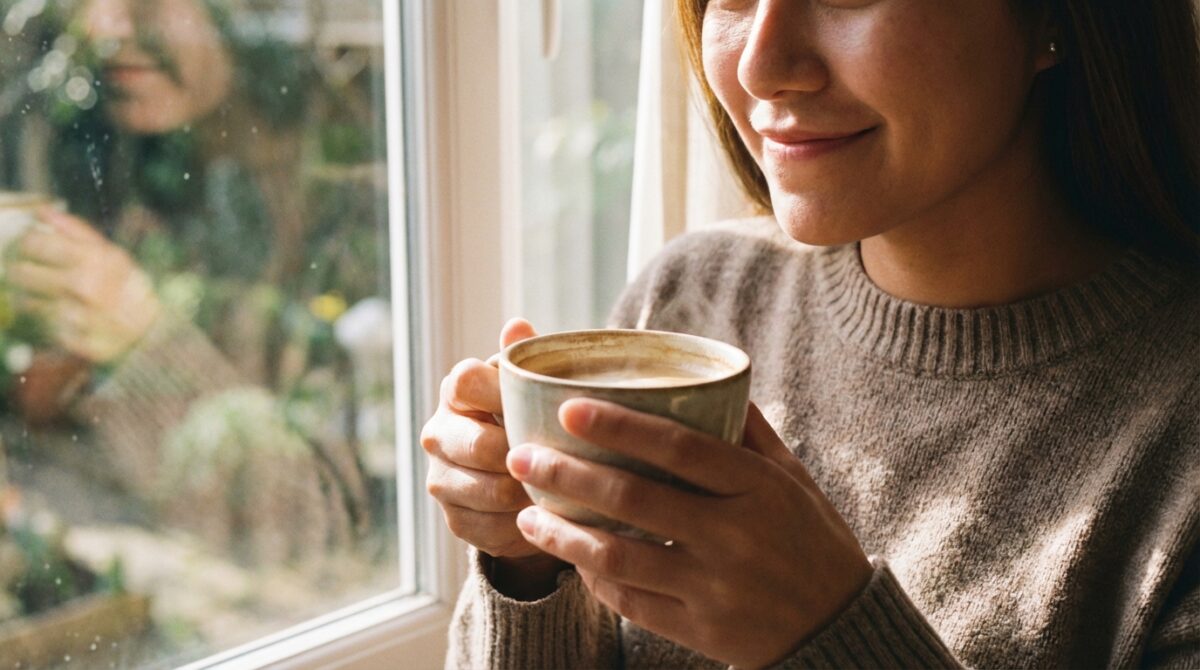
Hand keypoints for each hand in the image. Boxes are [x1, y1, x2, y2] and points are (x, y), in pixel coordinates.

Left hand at [7, 209, 160, 362]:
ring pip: (25, 301)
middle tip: (29, 273)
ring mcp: (77, 316)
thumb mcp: (112, 253)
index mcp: (92, 260)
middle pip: (20, 273)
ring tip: (45, 296)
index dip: (26, 244)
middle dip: (21, 271)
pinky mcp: (72, 341)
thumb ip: (75, 231)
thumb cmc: (128, 287)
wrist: (152, 331)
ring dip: (30, 297)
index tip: (30, 248)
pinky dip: (43, 320)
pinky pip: (39, 326)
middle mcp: (83, 287)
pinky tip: (57, 315)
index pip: (33, 244)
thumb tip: (42, 211)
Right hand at [421, 318, 568, 598]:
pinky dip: (523, 525)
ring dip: (528, 493)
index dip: (502, 392)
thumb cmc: (532, 415)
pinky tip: (547, 515)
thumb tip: (517, 325)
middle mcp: (440, 433)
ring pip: (487, 491)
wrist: (523, 472)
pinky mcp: (454, 520)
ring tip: (563, 489)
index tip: (538, 403)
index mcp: (456, 390)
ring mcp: (441, 479)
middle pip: (478, 445)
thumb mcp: (534, 386)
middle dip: (523, 454)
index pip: (466, 381)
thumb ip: (525, 359)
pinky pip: (491, 528)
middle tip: (564, 457)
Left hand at [506, 399, 873, 668]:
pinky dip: (594, 578)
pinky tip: (570, 556)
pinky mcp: (699, 630)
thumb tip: (706, 377)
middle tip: (521, 456)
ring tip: (526, 513)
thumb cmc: (812, 539)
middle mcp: (735, 535)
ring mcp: (714, 587)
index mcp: (758, 488)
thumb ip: (749, 432)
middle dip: (568, 474)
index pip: (679, 448)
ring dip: (564, 534)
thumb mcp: (793, 479)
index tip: (568, 408)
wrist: (840, 627)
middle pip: (635, 498)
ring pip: (620, 556)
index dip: (619, 426)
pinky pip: (632, 602)